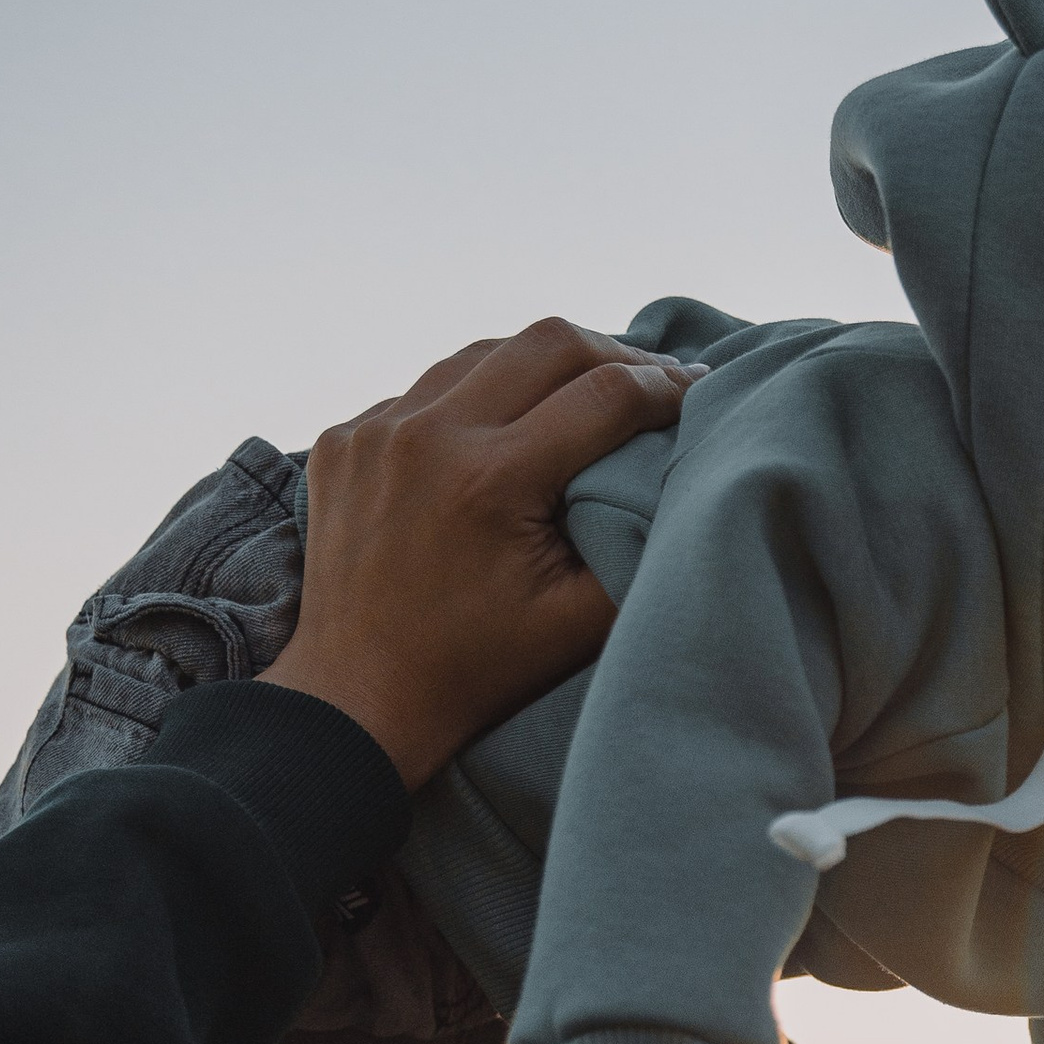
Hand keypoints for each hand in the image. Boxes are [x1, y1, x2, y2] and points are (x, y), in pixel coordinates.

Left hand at [265, 318, 699, 788]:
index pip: (605, 394)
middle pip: (547, 343)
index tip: (700, 389)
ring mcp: (374, 431)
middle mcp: (426, 436)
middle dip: (614, 354)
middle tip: (654, 378)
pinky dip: (476, 399)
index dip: (666, 386)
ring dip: (543, 366)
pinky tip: (503, 431)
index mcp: (490, 479)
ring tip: (584, 392)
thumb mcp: (580, 621)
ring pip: (484, 352)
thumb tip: (682, 469)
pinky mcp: (343, 440)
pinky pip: (427, 390)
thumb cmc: (480, 670)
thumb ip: (638, 542)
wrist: (359, 699)